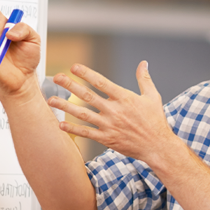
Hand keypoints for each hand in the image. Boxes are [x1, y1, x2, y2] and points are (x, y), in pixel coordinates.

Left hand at [48, 61, 177, 165]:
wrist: (158, 146)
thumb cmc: (156, 121)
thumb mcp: (153, 97)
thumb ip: (144, 79)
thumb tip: (143, 63)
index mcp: (125, 98)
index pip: (102, 82)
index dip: (87, 74)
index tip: (74, 67)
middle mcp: (114, 111)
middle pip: (88, 96)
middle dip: (70, 86)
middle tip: (57, 78)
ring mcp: (109, 125)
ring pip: (83, 114)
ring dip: (65, 107)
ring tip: (51, 100)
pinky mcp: (107, 139)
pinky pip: (87, 133)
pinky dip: (73, 129)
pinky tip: (61, 124)